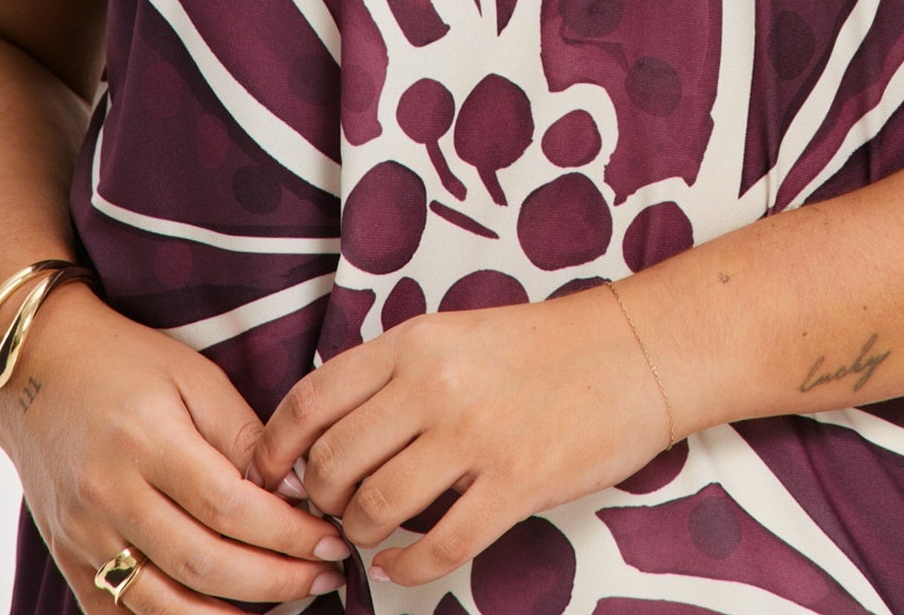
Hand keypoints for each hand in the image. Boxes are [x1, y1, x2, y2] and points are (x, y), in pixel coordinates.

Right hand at [0, 281, 351, 610]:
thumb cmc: (126, 363)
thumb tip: (296, 489)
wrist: (38, 371)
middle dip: (275, 579)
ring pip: (162, 604)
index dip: (287, 531)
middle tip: (326, 574)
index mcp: (147, 441)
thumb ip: (243, 435)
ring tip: (287, 603)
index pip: (228, 505)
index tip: (332, 537)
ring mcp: (83, 538)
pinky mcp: (69, 562)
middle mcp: (110, 496)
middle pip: (201, 562)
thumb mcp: (194, 377)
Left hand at [249, 279, 675, 589]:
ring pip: (376, 508)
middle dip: (319, 500)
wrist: (634, 350)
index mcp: (415, 341)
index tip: (269, 475)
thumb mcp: (456, 335)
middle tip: (328, 511)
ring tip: (369, 534)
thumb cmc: (543, 346)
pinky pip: (436, 547)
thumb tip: (327, 436)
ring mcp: (475, 436)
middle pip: (334, 462)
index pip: (313, 399)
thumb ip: (394, 376)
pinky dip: (406, 568)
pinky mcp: (515, 484)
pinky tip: (402, 566)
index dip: (276, 447)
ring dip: (361, 534)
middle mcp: (435, 385)